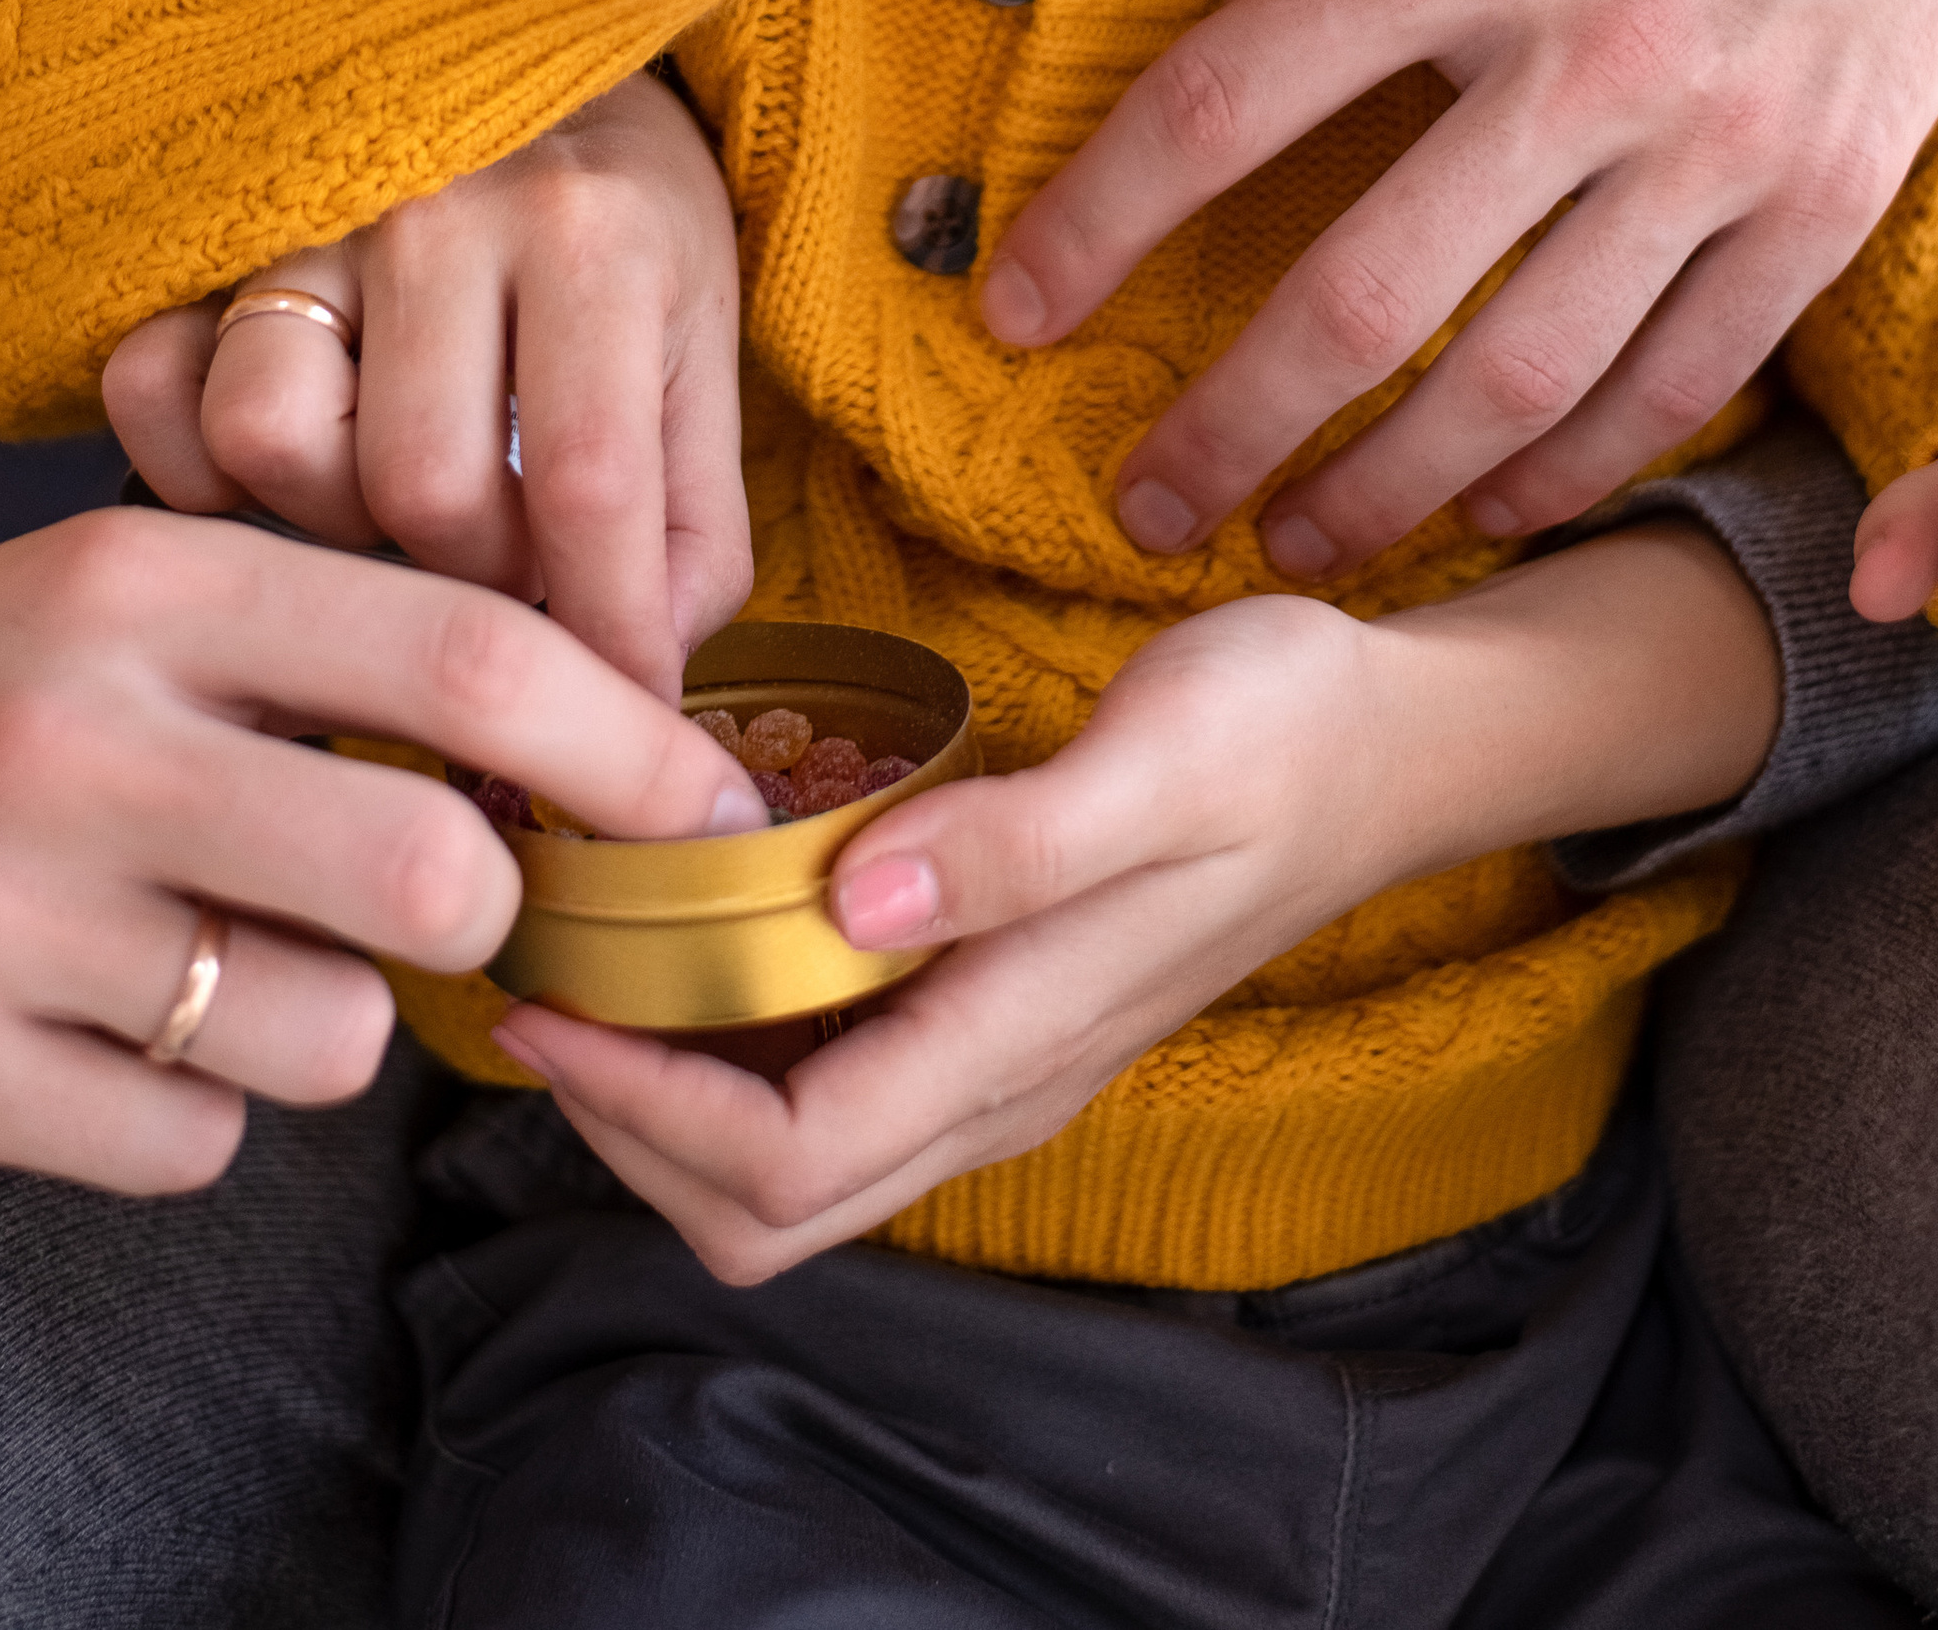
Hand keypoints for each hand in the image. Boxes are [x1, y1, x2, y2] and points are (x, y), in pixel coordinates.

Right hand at [0, 511, 763, 1191]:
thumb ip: (332, 633)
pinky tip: (120, 1026)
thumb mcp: (134, 586)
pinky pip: (187, 1146)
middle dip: (494, 910)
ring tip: (233, 952)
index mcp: (149, 587)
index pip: (462, 658)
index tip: (709, 803)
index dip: (626, 743)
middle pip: (430, 872)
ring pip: (325, 1036)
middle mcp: (76, 739)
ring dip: (330, 1019)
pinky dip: (193, 1110)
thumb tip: (593, 718)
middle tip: (466, 899)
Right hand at [103, 68, 745, 693]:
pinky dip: (197, 468)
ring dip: (333, 523)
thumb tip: (639, 695)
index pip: (587, 481)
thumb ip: (692, 527)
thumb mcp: (700, 357)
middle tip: (501, 577)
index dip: (604, 639)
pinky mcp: (206, 238)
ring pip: (272, 441)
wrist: (532, 64)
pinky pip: (152, 388)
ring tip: (391, 514)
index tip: (617, 730)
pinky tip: (276, 485)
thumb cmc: (623, 237)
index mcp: (594, 235)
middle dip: (469, 582)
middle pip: (422, 488)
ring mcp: (310, 213)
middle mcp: (447, 207)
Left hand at [492, 524, 1777, 1282]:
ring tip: (596, 956)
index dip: (639, 1110)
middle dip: (627, 1128)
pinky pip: (837, 1086)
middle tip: (542, 984)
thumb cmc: (1282, 730)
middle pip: (766, 1207)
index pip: (785, 1161)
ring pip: (794, 1165)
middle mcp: (1000, 1081)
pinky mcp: (1001, 1010)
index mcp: (1022, 1036)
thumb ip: (1013, 843)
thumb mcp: (1161, 754)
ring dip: (672, 1093)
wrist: (1395, 743)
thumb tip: (853, 901)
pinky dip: (737, 1043)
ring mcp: (1003, 1058)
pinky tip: (704, 928)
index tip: (547, 998)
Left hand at [983, 0, 1937, 574]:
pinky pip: (1683, 378)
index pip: (1227, 100)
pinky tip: (1493, 504)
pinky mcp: (1831, 198)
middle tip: (1146, 504)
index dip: (1099, 221)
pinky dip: (1578, 468)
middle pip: (1362, 295)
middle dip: (1227, 425)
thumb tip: (1218, 34)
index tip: (1017, 308)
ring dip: (1391, 487)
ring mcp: (1722, 140)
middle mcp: (1590, 50)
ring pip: (1523, 379)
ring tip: (1301, 537)